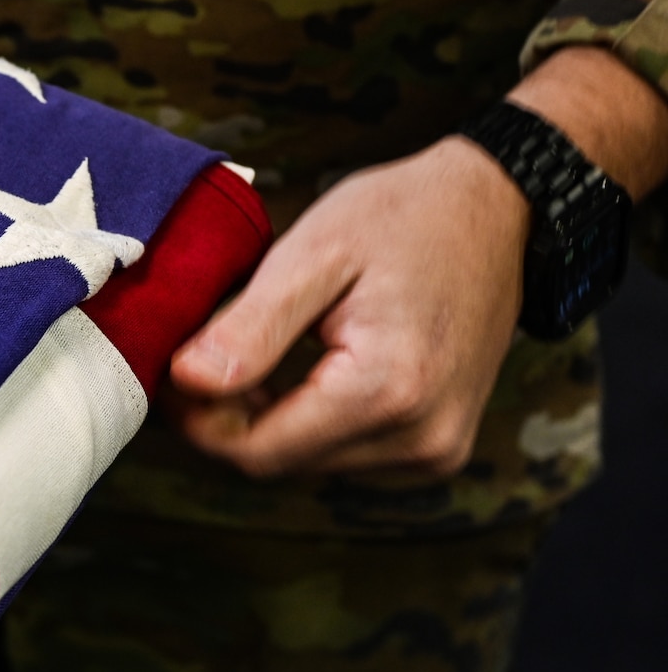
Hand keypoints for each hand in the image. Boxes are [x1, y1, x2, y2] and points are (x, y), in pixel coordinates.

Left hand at [168, 141, 528, 477]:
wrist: (500, 209)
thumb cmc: (406, 216)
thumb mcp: (314, 254)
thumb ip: (250, 327)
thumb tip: (187, 382)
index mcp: (387, 390)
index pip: (255, 450)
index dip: (198, 420)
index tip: (171, 373)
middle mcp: (421, 437)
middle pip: (279, 462)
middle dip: (227, 418)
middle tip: (200, 355)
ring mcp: (436, 449)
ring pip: (307, 462)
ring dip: (266, 420)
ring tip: (252, 353)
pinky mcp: (439, 446)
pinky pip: (345, 452)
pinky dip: (307, 419)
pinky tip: (298, 368)